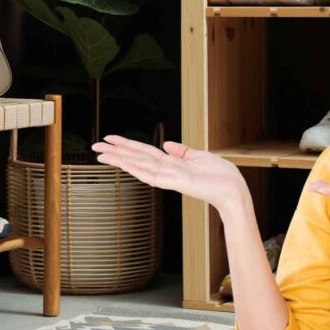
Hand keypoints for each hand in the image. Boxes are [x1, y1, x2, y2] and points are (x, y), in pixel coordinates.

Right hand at [92, 135, 248, 218]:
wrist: (235, 191)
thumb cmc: (222, 176)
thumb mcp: (201, 157)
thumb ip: (182, 151)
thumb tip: (166, 143)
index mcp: (172, 163)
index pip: (144, 152)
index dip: (127, 144)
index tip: (110, 138)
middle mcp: (166, 170)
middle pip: (136, 158)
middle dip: (116, 152)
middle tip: (94, 147)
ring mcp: (169, 177)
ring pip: (139, 165)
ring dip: (119, 159)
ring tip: (101, 154)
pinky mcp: (175, 182)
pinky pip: (151, 174)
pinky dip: (136, 168)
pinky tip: (123, 163)